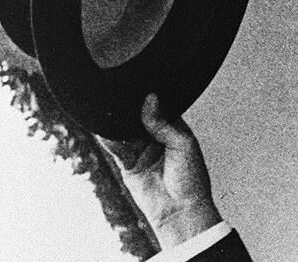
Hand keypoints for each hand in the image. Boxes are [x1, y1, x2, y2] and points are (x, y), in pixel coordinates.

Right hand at [98, 93, 221, 248]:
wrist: (181, 211)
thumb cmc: (191, 178)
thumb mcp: (182, 144)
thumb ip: (162, 123)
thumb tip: (150, 99)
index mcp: (173, 128)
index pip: (157, 106)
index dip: (148, 97)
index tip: (138, 87)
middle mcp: (155, 136)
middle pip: (137, 117)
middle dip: (130, 109)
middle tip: (121, 96)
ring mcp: (141, 150)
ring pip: (125, 131)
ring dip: (118, 123)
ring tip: (111, 112)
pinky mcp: (128, 164)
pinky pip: (116, 149)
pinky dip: (110, 140)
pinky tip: (106, 131)